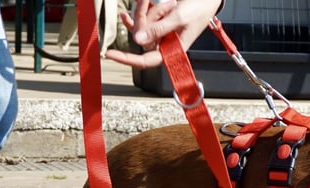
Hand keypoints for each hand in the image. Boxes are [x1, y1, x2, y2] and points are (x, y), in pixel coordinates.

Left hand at [105, 0, 220, 68]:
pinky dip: (139, 12)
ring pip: (142, 26)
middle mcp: (166, 45)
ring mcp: (162, 35)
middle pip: (142, 37)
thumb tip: (138, 40)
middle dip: (144, 17)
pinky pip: (143, 21)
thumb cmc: (199, 9)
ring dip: (150, 11)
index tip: (110, 54)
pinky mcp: (160, 24)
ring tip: (168, 4)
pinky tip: (130, 10)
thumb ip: (158, 29)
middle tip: (150, 2)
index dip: (128, 59)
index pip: (147, 60)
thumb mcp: (179, 18)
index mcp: (173, 51)